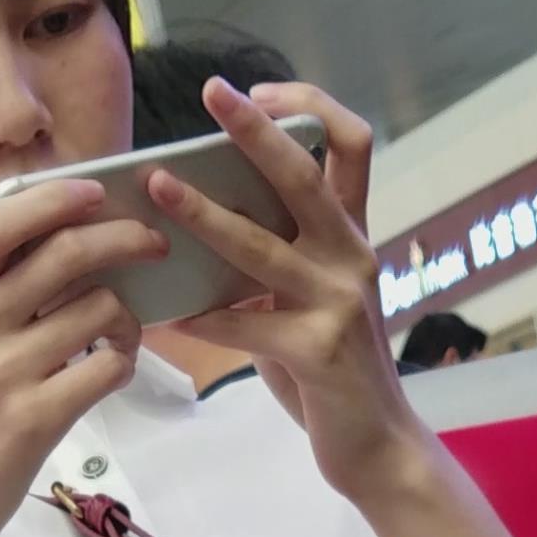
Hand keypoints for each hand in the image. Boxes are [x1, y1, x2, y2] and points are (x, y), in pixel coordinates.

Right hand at [0, 180, 165, 536]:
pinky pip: (107, 368)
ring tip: (127, 332)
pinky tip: (114, 371)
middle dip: (124, 238)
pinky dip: (125, 363)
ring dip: (129, 315)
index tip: (95, 191)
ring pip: (99, 309)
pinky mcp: (34, 420)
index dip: (53, 198)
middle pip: (65, 253)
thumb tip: (42, 251)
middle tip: (152, 244)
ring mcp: (2, 373)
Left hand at [148, 80, 426, 509]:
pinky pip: (247, 326)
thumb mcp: (310, 298)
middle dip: (255, 128)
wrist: (377, 445)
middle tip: (210, 93)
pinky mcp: (319, 351)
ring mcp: (339, 302)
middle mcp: (352, 256)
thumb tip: (205, 216)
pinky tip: (170, 318)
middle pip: (307, 172)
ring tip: (159, 189)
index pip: (351, 141)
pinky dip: (204, 320)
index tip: (258, 92)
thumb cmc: (331, 369)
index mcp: (352, 233)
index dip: (308, 104)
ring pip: (261, 245)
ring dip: (204, 214)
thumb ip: (277, 256)